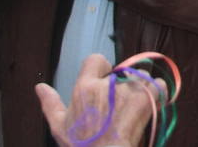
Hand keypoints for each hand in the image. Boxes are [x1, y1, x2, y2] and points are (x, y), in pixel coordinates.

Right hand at [36, 54, 161, 146]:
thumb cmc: (80, 146)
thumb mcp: (60, 126)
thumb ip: (50, 103)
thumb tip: (39, 87)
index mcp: (85, 87)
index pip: (96, 60)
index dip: (101, 68)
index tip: (103, 80)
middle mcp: (108, 85)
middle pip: (120, 72)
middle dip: (121, 85)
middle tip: (118, 105)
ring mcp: (128, 90)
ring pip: (140, 77)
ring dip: (140, 88)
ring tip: (133, 108)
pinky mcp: (146, 99)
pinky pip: (158, 85)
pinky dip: (158, 91)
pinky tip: (151, 102)